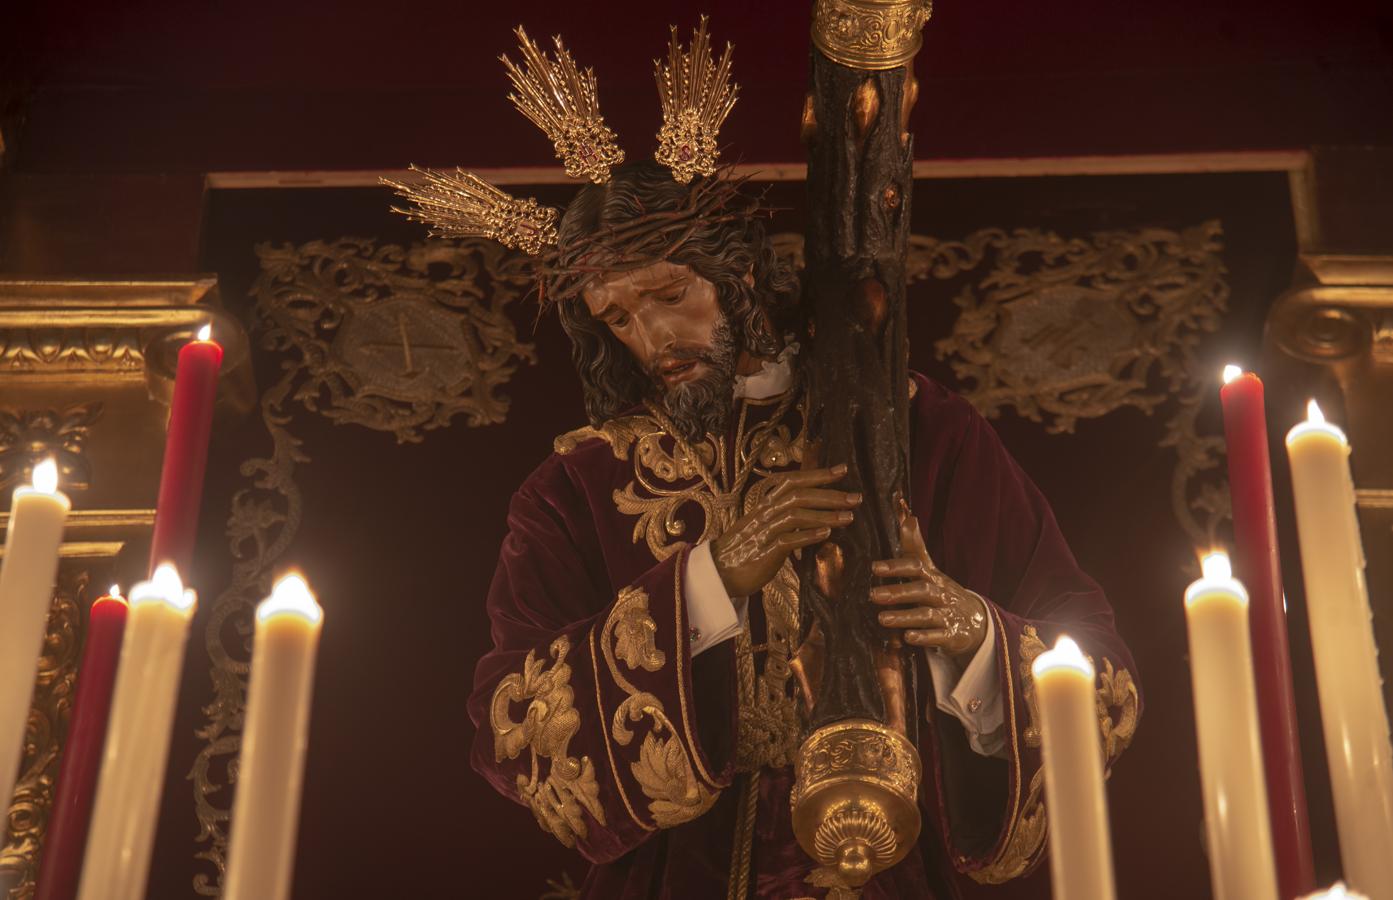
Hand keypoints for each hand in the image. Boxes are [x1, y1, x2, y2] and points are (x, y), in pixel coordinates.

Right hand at [712, 464, 860, 596]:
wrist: (718, 573)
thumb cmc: (743, 550)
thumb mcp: (762, 527)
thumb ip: (783, 518)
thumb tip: (813, 514)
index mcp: (764, 504)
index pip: (792, 481)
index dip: (817, 474)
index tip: (842, 470)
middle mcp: (764, 513)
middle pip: (799, 495)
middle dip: (830, 494)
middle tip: (856, 497)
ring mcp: (764, 532)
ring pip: (796, 514)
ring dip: (825, 514)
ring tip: (849, 517)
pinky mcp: (765, 552)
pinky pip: (789, 540)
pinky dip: (809, 535)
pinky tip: (827, 533)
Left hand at [871, 511, 986, 660]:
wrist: (977, 622)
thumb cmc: (944, 592)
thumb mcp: (931, 570)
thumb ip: (915, 548)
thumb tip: (908, 518)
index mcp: (933, 577)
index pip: (916, 567)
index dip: (896, 567)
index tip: (875, 567)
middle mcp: (940, 594)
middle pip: (920, 590)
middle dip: (898, 592)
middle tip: (873, 595)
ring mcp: (947, 615)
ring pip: (926, 615)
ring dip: (904, 616)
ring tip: (882, 618)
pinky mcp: (952, 635)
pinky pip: (938, 637)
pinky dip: (924, 637)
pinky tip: (907, 638)